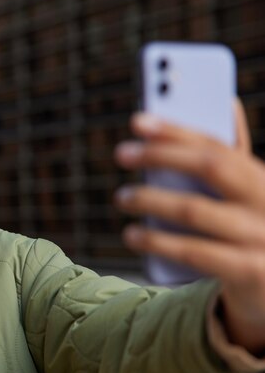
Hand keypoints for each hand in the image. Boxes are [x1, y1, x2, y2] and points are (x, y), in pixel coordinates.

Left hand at [114, 101, 264, 354]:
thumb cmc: (251, 231)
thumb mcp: (247, 194)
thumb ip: (232, 158)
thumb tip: (228, 101)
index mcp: (264, 177)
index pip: (218, 144)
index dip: (176, 129)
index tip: (138, 121)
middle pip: (210, 167)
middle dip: (161, 155)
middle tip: (121, 152)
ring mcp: (262, 237)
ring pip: (195, 209)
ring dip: (150, 200)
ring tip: (122, 196)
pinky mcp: (251, 271)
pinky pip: (194, 252)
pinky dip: (157, 241)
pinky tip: (133, 234)